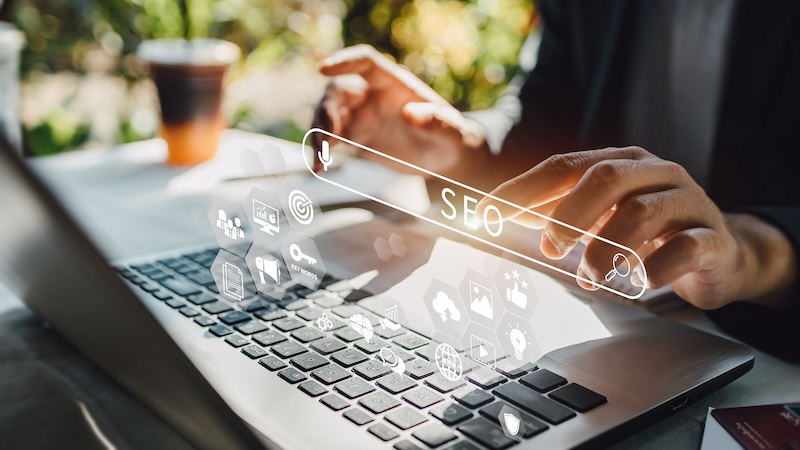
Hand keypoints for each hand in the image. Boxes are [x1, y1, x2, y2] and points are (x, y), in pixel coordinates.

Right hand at [312, 45, 485, 174]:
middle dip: (327, 111)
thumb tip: (411, 114)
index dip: (344, 62)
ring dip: (319, 135)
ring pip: (328, 116)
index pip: (365, 63)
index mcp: (393, 83)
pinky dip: (323, 153)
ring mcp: (361, 116)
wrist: (444, 158)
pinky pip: (332, 141)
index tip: (324, 69)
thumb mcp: (451, 131)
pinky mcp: (356, 138)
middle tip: (327, 137)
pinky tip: (319, 168)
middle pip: (338, 92)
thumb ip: (436, 121)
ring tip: (320, 160)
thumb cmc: (451, 136)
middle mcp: (372, 95)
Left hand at [478, 146, 795, 308]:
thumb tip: (501, 214)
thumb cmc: (649, 232)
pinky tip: (641, 281)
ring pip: (642, 212)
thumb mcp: (600, 216)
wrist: (719, 252)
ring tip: (591, 275)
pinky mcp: (713, 237)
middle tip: (549, 248)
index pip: (564, 165)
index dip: (523, 189)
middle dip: (568, 214)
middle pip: (604, 177)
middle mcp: (655, 173)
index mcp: (621, 162)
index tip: (486, 213)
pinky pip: (685, 247)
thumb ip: (556, 211)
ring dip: (605, 249)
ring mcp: (688, 202)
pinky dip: (655, 268)